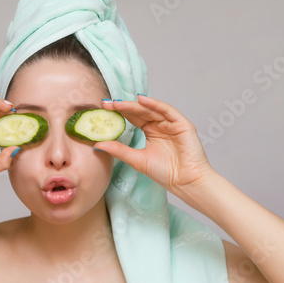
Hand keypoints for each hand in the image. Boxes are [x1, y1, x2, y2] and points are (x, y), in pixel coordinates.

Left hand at [95, 95, 213, 195]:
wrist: (186, 182)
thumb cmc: (165, 173)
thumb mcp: (137, 159)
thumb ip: (119, 150)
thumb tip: (97, 144)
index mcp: (151, 132)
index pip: (133, 118)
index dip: (119, 113)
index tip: (102, 109)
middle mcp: (160, 125)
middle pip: (140, 112)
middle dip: (123, 107)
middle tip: (106, 104)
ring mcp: (171, 123)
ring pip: (150, 109)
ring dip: (134, 105)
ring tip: (118, 103)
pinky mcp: (182, 124)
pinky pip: (167, 110)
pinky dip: (154, 104)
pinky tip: (141, 100)